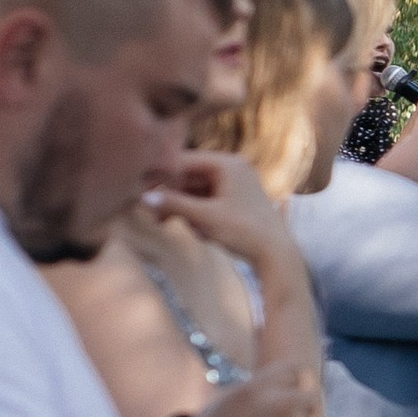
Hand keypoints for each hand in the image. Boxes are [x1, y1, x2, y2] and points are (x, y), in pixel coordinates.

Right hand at [142, 147, 293, 276]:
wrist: (277, 255)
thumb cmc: (244, 232)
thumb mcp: (204, 218)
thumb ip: (173, 204)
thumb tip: (142, 197)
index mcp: (228, 163)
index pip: (183, 160)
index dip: (160, 176)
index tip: (140, 191)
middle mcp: (233, 167)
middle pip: (188, 176)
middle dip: (173, 198)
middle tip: (157, 219)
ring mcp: (236, 183)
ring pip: (196, 190)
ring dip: (185, 209)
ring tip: (186, 228)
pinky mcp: (236, 199)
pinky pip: (207, 200)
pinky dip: (199, 214)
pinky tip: (203, 232)